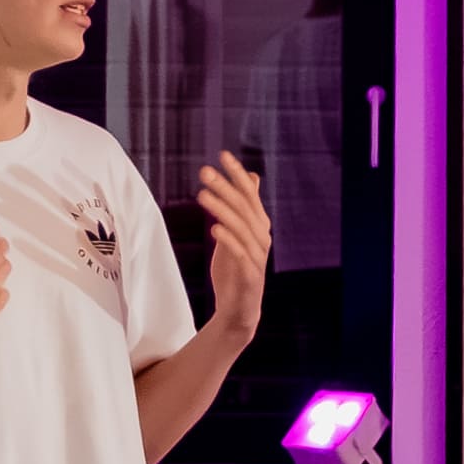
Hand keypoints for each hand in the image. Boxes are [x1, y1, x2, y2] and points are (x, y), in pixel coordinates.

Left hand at [195, 154, 270, 336]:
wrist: (239, 309)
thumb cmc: (236, 268)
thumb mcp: (239, 234)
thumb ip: (244, 207)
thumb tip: (251, 177)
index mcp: (259, 225)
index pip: (249, 194)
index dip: (236, 174)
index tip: (222, 155)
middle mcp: (262, 237)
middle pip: (244, 207)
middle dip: (224, 186)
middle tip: (204, 171)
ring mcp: (256, 256)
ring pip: (240, 227)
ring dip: (221, 209)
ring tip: (202, 195)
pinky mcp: (249, 274)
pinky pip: (239, 253)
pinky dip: (228, 240)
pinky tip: (214, 229)